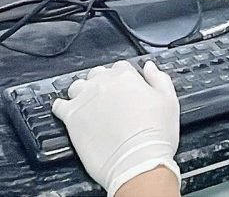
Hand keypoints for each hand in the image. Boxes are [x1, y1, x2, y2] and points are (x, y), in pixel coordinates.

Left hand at [52, 60, 180, 196]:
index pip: (120, 67)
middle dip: (101, 84)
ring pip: (77, 87)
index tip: (125, 91)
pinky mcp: (71, 117)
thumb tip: (149, 66)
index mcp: (126, 76)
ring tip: (88, 108)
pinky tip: (69, 114)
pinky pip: (59, 106)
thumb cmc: (155, 136)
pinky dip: (62, 108)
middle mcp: (103, 83)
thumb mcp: (169, 101)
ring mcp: (85, 99)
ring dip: (82, 94)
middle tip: (108, 102)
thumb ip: (159, 79)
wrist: (139, 162)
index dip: (123, 79)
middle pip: (97, 75)